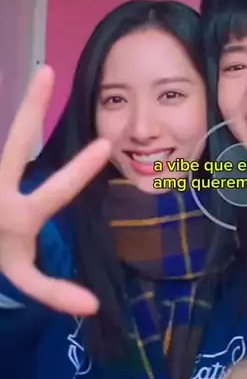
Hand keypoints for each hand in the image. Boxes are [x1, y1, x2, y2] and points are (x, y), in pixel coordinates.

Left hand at [0, 65, 110, 314]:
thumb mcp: (21, 276)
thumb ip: (53, 291)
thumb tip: (95, 306)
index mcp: (19, 215)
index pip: (56, 191)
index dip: (79, 170)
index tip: (104, 145)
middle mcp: (1, 190)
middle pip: (17, 144)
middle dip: (31, 109)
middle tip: (46, 72)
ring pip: (7, 140)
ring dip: (22, 107)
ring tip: (41, 72)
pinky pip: (5, 149)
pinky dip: (18, 127)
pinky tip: (33, 97)